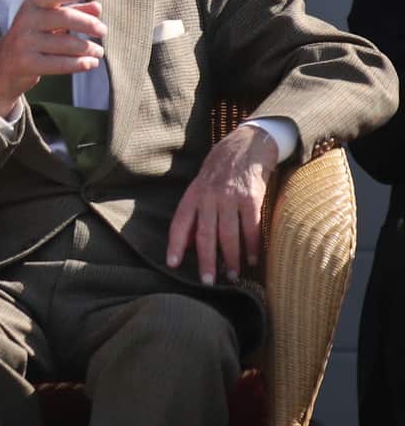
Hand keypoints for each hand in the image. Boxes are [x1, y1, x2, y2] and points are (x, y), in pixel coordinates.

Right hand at [0, 0, 106, 116]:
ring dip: (88, 48)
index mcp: (30, 6)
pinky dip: (79, 64)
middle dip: (88, 24)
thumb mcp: (48, 21)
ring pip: (65, 43)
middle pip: (64, 18)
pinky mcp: (26, 63)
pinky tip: (91, 63)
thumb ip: (72, 12)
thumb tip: (98, 7)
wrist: (3, 67)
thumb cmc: (32, 39)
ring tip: (99, 51)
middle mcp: (25, 21)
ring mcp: (24, 42)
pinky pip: (59, 64)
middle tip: (103, 31)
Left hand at [166, 125, 279, 283]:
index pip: (180, 223)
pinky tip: (252, 260)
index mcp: (193, 195)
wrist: (247, 144)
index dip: (176, 244)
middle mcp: (209, 197)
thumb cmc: (221, 170)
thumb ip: (195, 213)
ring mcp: (230, 197)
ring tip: (232, 276)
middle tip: (207, 281)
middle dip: (205, 261)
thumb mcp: (201, 186)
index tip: (173, 264)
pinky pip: (251, 227)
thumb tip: (188, 244)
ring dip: (230, 259)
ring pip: (228, 235)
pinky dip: (252, 246)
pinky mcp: (252, 198)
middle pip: (205, 235)